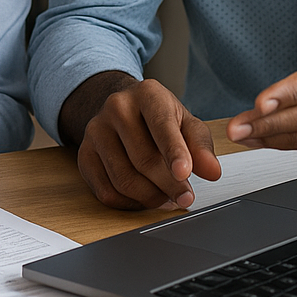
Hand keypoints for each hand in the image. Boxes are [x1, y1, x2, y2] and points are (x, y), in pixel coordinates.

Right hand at [61, 72, 220, 209]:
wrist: (122, 109)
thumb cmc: (159, 117)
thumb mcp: (186, 123)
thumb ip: (200, 146)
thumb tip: (212, 171)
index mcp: (147, 94)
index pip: (161, 125)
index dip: (174, 153)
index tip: (185, 174)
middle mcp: (117, 107)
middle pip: (143, 159)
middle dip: (168, 185)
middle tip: (185, 198)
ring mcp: (96, 130)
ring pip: (123, 180)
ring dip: (150, 197)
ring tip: (167, 197)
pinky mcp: (84, 153)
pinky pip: (106, 191)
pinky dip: (129, 203)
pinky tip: (144, 197)